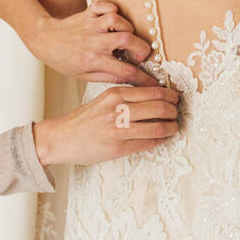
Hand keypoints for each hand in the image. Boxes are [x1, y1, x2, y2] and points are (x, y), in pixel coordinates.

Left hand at [28, 0, 158, 84]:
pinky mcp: (88, 13)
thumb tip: (130, 79)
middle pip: (126, 40)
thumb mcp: (84, 76)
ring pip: (117, 20)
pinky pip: (104, 5)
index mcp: (93, 60)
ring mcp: (91, 25)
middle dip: (142, 48)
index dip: (143, 78)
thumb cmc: (64, 60)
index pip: (125, 71)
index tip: (152, 81)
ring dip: (127, 28)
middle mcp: (94, 42)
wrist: (44, 40)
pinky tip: (113, 18)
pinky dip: (113, 8)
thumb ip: (108, 77)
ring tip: (125, 36)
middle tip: (141, 54)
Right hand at [33, 85, 180, 165]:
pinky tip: (162, 139)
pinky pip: (147, 144)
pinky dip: (159, 141)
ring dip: (171, 127)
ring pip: (157, 127)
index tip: (175, 98)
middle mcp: (119, 109)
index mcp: (116, 94)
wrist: (62, 138)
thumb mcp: (104, 99)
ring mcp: (119, 129)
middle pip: (159, 108)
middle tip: (177, 113)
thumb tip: (154, 97)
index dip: (170, 95)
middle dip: (173, 111)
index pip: (153, 91)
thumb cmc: (84, 119)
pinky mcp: (119, 147)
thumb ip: (125, 97)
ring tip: (174, 127)